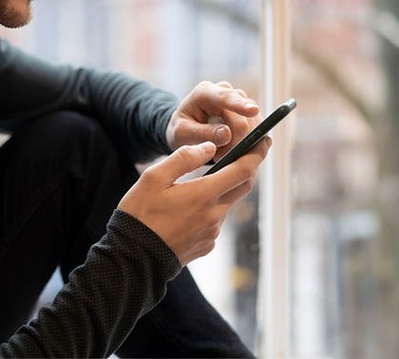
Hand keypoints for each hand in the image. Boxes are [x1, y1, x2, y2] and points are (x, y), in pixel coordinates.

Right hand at [118, 136, 273, 264]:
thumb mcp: (154, 178)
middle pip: (243, 186)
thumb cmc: (140, 214)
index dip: (257, 153)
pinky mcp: (206, 245)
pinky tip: (189, 209)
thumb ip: (184, 158)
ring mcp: (212, 232)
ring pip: (227, 203)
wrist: (133, 259)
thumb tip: (210, 147)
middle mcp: (215, 215)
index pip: (244, 169)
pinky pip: (215, 221)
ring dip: (222, 190)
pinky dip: (210, 209)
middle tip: (244, 153)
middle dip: (246, 168)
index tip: (264, 139)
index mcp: (204, 194)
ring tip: (202, 182)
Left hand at [166, 81, 261, 150]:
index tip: (254, 111)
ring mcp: (241, 100)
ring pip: (252, 127)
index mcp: (205, 92)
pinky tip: (231, 148)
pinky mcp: (249, 113)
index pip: (225, 98)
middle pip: (242, 120)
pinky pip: (256, 131)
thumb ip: (202, 133)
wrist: (188, 127)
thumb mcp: (183, 133)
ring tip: (220, 152)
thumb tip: (227, 134)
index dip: (240, 105)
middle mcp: (227, 91)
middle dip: (233, 143)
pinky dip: (245, 144)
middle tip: (218, 156)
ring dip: (239, 145)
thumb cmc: (182, 128)